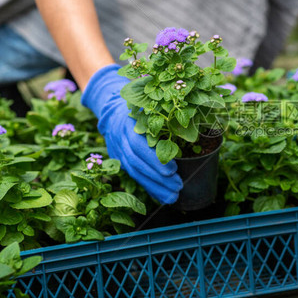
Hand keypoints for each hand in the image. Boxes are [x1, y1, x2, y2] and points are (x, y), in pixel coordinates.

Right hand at [82, 64, 182, 203]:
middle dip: (158, 178)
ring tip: (173, 196)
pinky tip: (162, 196)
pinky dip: (148, 187)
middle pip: (137, 163)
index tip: (173, 170)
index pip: (140, 146)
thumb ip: (160, 113)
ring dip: (155, 187)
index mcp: (127, 124)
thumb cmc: (136, 102)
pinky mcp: (119, 159)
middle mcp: (120, 139)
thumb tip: (188, 124)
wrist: (109, 105)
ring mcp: (118, 150)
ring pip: (135, 173)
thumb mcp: (145, 102)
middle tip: (178, 186)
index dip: (155, 160)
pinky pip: (134, 176)